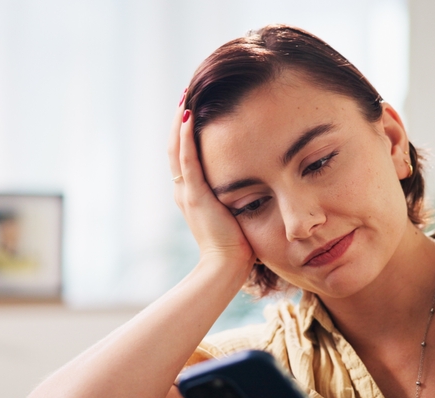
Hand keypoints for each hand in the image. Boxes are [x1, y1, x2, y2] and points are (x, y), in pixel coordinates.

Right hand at [168, 96, 254, 268]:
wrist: (226, 267)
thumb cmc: (238, 247)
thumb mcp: (237, 214)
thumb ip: (239, 197)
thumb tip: (259, 183)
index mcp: (192, 195)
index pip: (185, 156)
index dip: (187, 133)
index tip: (194, 109)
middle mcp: (184, 190)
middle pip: (175, 147)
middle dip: (180, 120)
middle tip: (186, 93)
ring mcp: (187, 192)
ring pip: (176, 149)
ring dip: (180, 122)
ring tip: (185, 96)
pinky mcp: (194, 195)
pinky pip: (187, 159)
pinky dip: (186, 136)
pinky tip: (189, 116)